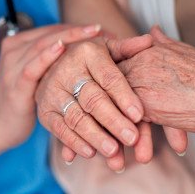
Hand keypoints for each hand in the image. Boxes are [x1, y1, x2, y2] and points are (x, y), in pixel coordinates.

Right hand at [0, 24, 102, 150]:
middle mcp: (16, 49)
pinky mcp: (14, 86)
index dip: (82, 29)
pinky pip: (31, 68)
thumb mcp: (41, 77)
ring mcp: (13, 66)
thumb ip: (60, 63)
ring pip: (44, 45)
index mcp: (22, 43)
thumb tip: (98, 55)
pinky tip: (63, 48)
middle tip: (108, 32)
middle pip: (53, 33)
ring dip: (72, 40)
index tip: (108, 31)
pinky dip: (47, 56)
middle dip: (81, 32)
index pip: (57, 30)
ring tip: (96, 36)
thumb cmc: (25, 100)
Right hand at [36, 35, 153, 171]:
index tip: (139, 115)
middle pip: (93, 99)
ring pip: (76, 117)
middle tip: (132, 138)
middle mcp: (65, 69)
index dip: (124, 97)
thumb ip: (128, 48)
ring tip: (114, 151)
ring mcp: (52, 91)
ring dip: (95, 136)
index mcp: (86, 52)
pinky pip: (59, 129)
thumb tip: (150, 40)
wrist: (57, 65)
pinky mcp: (44, 111)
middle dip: (114, 121)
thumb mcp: (109, 50)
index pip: (109, 77)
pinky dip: (74, 142)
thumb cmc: (94, 60)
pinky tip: (91, 153)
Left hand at [118, 26, 194, 134]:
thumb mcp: (185, 50)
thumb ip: (164, 43)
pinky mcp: (147, 106)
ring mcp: (141, 84)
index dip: (117, 83)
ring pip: (118, 105)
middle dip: (112, 105)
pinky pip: (128, 121)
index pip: (118, 65)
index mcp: (147, 51)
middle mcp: (139, 65)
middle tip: (112, 123)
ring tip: (124, 143)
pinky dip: (129, 134)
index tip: (117, 96)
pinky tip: (135, 146)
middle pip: (112, 87)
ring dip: (120, 124)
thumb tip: (153, 30)